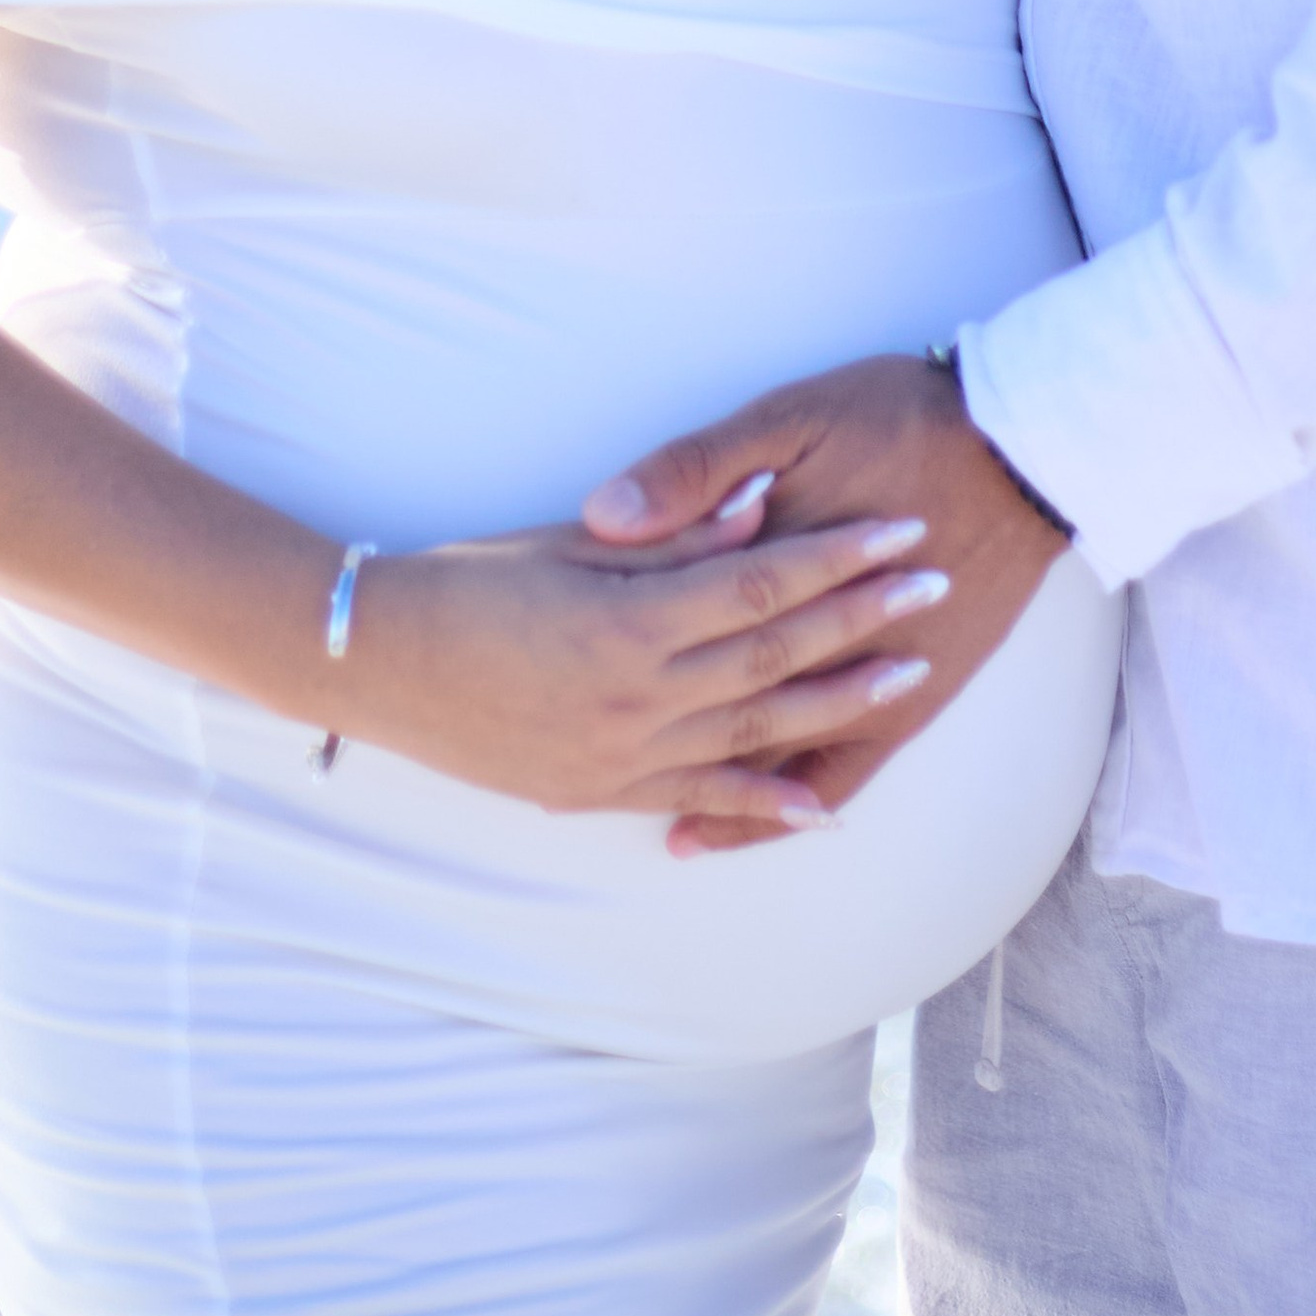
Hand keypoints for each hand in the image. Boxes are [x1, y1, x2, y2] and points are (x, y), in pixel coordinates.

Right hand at [338, 489, 955, 837]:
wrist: (379, 664)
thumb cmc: (469, 583)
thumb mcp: (566, 542)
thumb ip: (671, 535)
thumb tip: (760, 508)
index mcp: (627, 623)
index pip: (760, 585)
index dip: (838, 558)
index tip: (900, 531)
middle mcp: (635, 699)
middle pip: (774, 655)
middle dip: (863, 622)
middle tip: (935, 589)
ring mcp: (621, 757)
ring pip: (755, 732)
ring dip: (837, 706)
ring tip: (908, 676)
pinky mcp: (601, 794)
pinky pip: (698, 800)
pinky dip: (762, 805)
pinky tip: (819, 807)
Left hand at [581, 354, 1064, 853]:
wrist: (1030, 444)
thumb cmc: (906, 417)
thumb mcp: (794, 417)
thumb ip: (700, 469)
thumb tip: (610, 517)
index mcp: (776, 577)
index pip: (679, 636)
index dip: (609, 672)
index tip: (549, 698)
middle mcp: (820, 649)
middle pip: (724, 712)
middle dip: (656, 749)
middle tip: (580, 785)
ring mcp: (877, 682)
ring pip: (784, 759)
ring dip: (730, 798)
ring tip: (676, 834)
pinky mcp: (920, 692)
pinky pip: (850, 767)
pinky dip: (806, 797)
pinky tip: (786, 818)